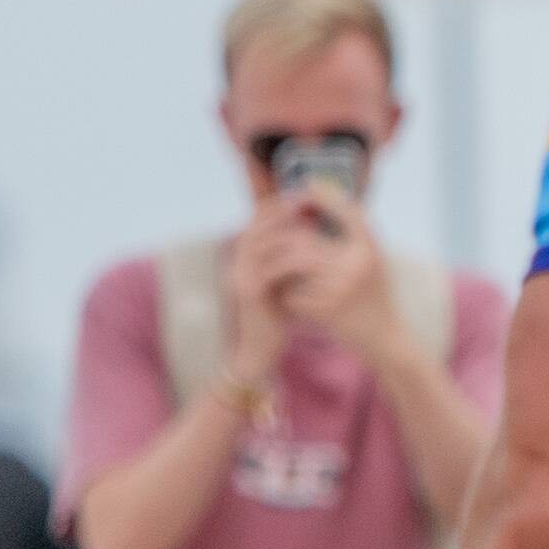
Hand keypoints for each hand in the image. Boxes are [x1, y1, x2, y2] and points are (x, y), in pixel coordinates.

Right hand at [217, 210, 312, 386]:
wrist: (258, 351)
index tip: (301, 196)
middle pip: (255, 226)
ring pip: (260, 244)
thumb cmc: (275, 316)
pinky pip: (270, 269)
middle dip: (281, 213)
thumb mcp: (282, 282)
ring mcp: (240, 278)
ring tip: (312, 225)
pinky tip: (312, 256)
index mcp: (244, 259)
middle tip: (307, 203)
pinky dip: (291, 260)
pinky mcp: (250, 294)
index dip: (276, 207)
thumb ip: (289, 258)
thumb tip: (311, 232)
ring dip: (287, 231)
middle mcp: (237, 264)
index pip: (255, 223)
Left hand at [261, 190, 390, 353]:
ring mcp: (342, 287)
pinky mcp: (328, 310)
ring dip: (281, 266)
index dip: (324, 196)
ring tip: (273, 266)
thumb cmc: (376, 297)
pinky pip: (293, 293)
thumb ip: (352, 237)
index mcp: (371, 249)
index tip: (305, 187)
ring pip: (296, 264)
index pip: (347, 211)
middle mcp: (359, 264)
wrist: (387, 339)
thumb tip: (320, 206)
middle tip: (270, 235)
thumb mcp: (373, 262)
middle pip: (309, 238)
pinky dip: (286, 295)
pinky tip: (283, 297)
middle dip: (285, 236)